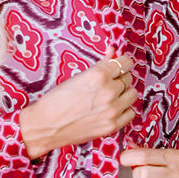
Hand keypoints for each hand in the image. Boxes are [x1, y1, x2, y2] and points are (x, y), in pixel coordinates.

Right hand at [19, 54, 136, 159]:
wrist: (45, 126)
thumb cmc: (56, 100)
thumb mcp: (77, 77)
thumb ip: (100, 64)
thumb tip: (112, 51)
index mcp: (98, 75)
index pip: (124, 63)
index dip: (122, 63)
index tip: (120, 65)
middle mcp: (108, 91)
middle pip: (128, 78)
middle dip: (120, 78)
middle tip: (109, 83)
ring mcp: (112, 110)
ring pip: (133, 94)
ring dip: (124, 93)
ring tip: (112, 96)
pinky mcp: (112, 125)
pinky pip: (131, 113)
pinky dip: (124, 110)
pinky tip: (113, 109)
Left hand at [120, 144, 178, 177]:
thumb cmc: (177, 172)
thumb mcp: (167, 158)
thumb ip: (147, 152)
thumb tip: (127, 144)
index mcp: (174, 158)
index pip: (145, 155)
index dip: (129, 157)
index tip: (124, 160)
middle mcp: (178, 175)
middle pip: (143, 174)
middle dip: (136, 175)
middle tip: (139, 176)